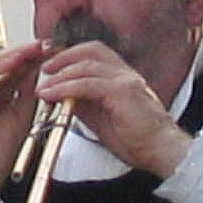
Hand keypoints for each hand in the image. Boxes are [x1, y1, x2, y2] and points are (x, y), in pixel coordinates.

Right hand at [0, 42, 50, 202]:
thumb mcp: (22, 117)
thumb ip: (27, 94)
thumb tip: (37, 70)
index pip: (13, 70)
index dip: (32, 58)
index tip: (53, 49)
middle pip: (2, 64)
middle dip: (24, 52)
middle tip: (46, 43)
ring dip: (13, 56)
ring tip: (33, 48)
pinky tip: (14, 63)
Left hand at [32, 42, 192, 177]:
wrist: (159, 151)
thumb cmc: (135, 138)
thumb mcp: (101, 117)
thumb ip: (84, 103)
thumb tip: (61, 97)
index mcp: (122, 76)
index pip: (95, 53)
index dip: (70, 54)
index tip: (50, 64)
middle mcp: (126, 73)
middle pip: (91, 51)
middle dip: (63, 57)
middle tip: (44, 69)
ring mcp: (126, 80)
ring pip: (86, 67)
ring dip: (59, 76)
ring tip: (43, 88)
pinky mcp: (124, 92)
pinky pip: (88, 84)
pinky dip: (66, 88)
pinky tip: (51, 95)